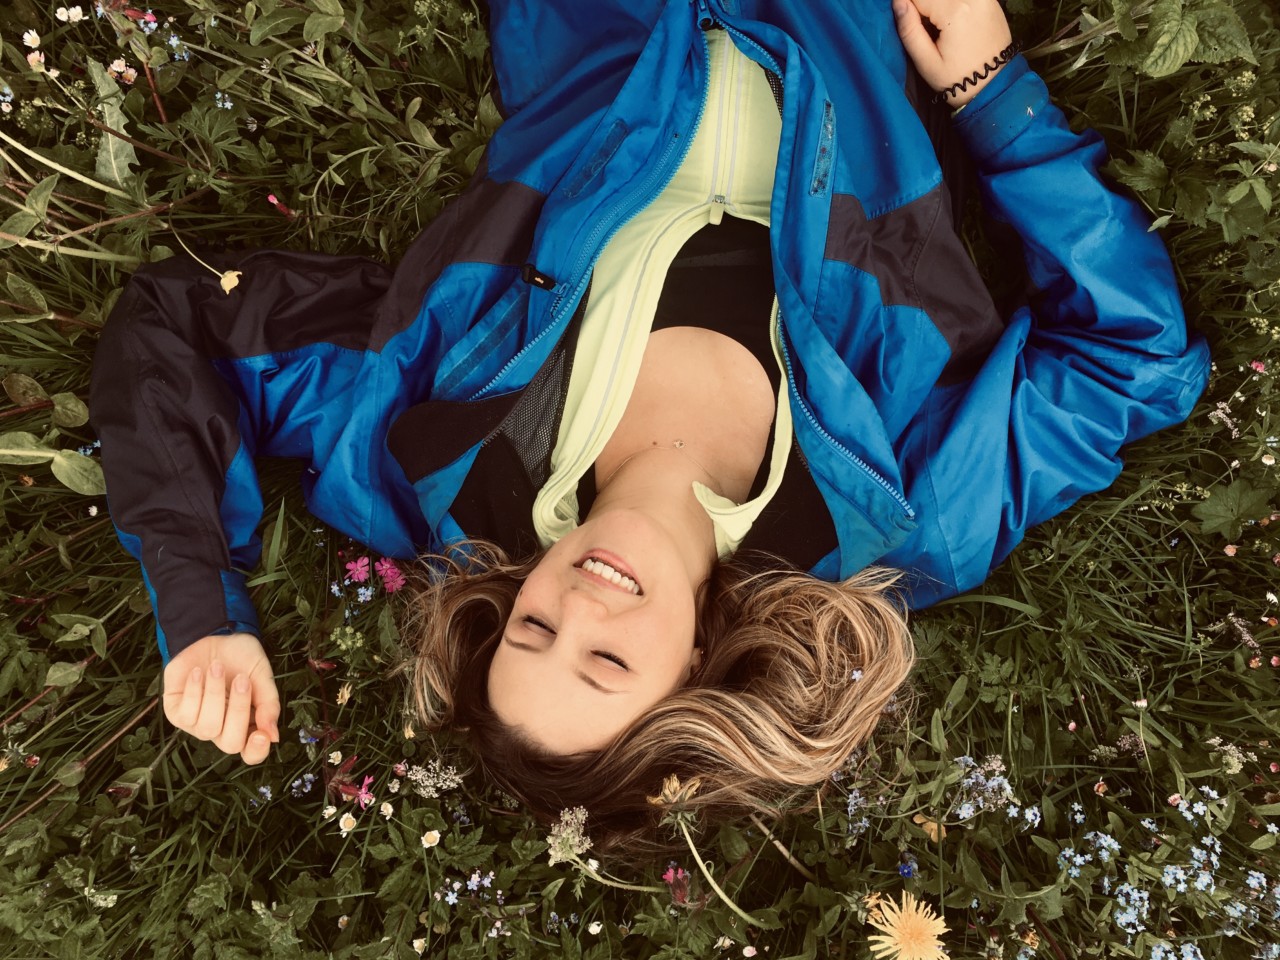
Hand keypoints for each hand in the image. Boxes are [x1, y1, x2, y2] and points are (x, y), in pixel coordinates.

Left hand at [163, 632, 280, 763]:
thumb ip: (269, 704)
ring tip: (217, 667)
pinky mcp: (175, 712)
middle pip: (230, 743)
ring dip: (214, 694)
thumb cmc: (240, 657)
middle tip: (242, 680)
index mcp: (246, 723)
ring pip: (207, 728)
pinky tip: (198, 672)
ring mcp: (197, 723)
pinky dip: (194, 690)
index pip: (251, 753)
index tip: (261, 734)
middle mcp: (221, 729)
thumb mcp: (262, 676)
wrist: (213, 633)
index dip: (256, 751)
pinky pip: (186, 714)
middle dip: (237, 710)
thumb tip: (273, 735)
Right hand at [893, 0, 1013, 107]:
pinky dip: (951, 4)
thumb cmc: (957, 79)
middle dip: (924, 6)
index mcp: (955, 11)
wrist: (995, 85)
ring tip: (938, 26)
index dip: (909, 9)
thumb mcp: (926, 62)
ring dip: (937, 4)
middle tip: (928, 30)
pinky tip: (952, 22)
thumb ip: (909, 29)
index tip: (913, 27)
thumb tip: (897, 1)